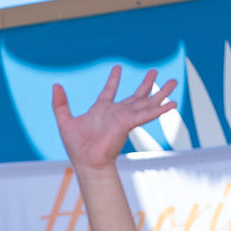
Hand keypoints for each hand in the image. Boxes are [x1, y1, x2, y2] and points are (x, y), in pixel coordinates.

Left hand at [52, 66, 178, 171]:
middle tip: (155, 71)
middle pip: (135, 95)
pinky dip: (159, 109)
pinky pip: (147, 114)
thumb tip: (55, 85)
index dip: (113, 80)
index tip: (117, 68)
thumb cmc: (77, 147)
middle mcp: (116, 113)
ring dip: (161, 93)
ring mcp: (125, 117)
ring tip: (174, 82)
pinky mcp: (129, 123)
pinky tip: (172, 104)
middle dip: (146, 84)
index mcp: (102, 110)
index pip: (109, 91)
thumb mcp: (65, 120)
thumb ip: (60, 103)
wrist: (87, 162)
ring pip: (147, 102)